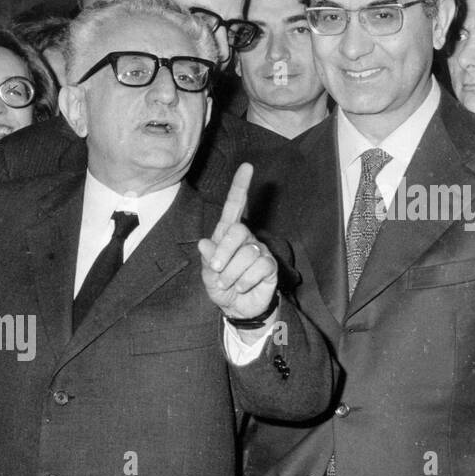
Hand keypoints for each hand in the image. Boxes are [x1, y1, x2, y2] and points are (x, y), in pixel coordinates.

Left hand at [197, 163, 277, 328]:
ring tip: (229, 283)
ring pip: (247, 254)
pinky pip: (258, 268)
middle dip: (223, 252)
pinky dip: (244, 281)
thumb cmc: (221, 286)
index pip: (235, 207)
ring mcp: (260, 251)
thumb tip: (204, 243)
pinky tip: (242, 286)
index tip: (246, 166)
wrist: (236, 308)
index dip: (240, 187)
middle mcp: (246, 239)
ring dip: (232, 274)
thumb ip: (207, 259)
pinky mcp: (270, 266)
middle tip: (217, 270)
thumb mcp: (208, 275)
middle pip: (237, 231)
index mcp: (228, 235)